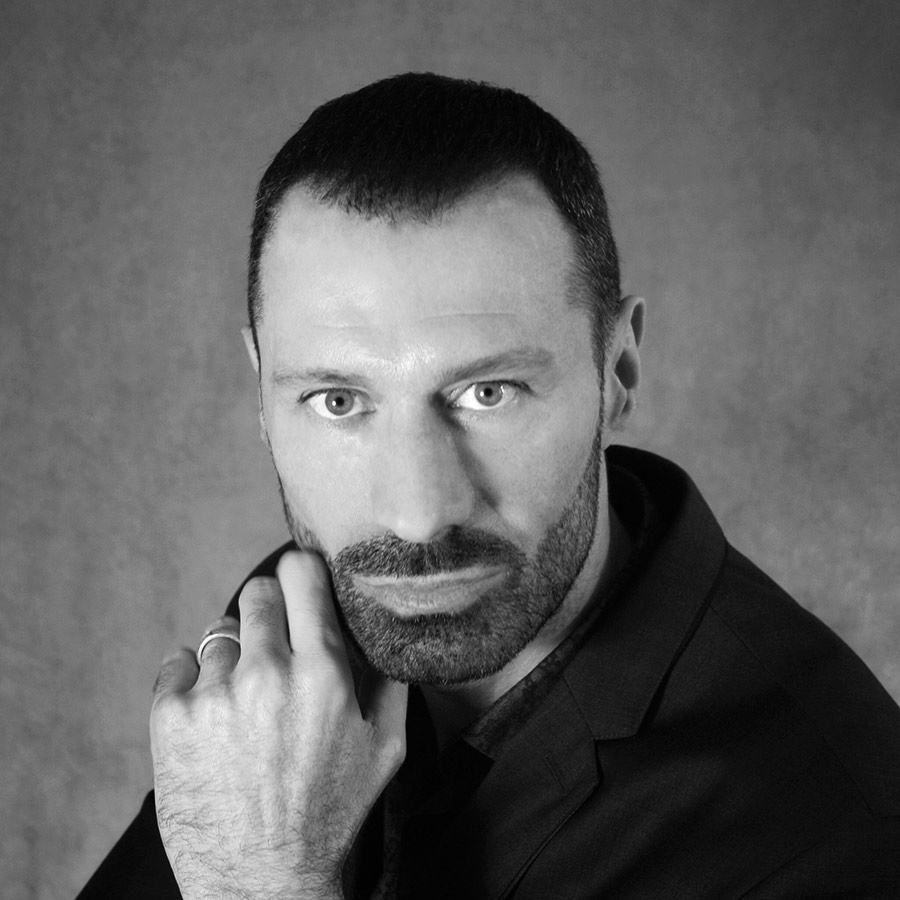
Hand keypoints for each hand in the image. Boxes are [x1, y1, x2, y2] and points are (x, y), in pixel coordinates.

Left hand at [150, 551, 407, 899]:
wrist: (261, 880)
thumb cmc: (329, 815)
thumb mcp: (385, 748)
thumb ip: (388, 679)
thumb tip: (382, 627)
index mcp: (322, 674)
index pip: (302, 576)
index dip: (301, 571)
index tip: (300, 577)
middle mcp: (267, 674)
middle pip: (257, 592)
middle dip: (269, 610)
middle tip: (274, 645)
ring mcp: (214, 694)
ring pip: (220, 631)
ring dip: (233, 655)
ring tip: (244, 700)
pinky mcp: (170, 716)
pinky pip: (178, 661)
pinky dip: (193, 679)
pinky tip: (212, 713)